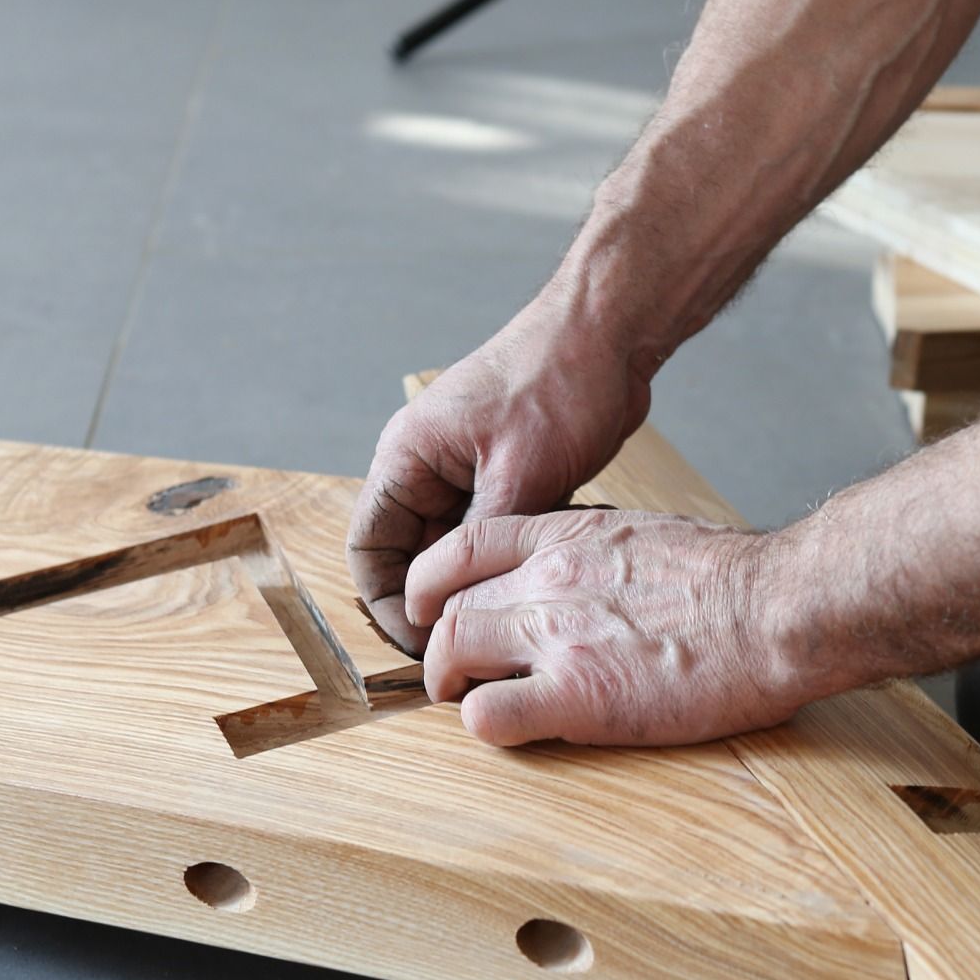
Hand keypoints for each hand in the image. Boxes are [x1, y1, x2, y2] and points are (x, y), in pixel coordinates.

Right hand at [347, 303, 653, 654]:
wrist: (610, 332)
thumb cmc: (558, 381)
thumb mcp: (519, 475)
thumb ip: (481, 542)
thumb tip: (462, 604)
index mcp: (407, 457)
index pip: (369, 547)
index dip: (388, 604)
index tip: (424, 644)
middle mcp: (426, 465)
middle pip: (408, 553)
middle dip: (434, 602)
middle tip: (467, 648)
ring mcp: (464, 469)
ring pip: (452, 548)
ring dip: (472, 584)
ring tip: (500, 625)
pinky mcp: (504, 473)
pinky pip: (489, 532)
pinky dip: (502, 561)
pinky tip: (528, 588)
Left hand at [404, 509, 807, 745]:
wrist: (777, 608)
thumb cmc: (731, 579)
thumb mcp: (645, 536)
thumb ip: (595, 554)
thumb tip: (581, 577)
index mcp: (566, 536)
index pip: (461, 547)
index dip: (432, 584)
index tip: (433, 609)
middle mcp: (547, 579)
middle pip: (448, 608)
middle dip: (440, 645)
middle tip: (454, 673)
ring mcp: (556, 636)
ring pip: (453, 654)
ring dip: (451, 685)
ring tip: (469, 702)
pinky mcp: (577, 697)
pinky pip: (490, 716)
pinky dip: (485, 725)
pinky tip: (512, 728)